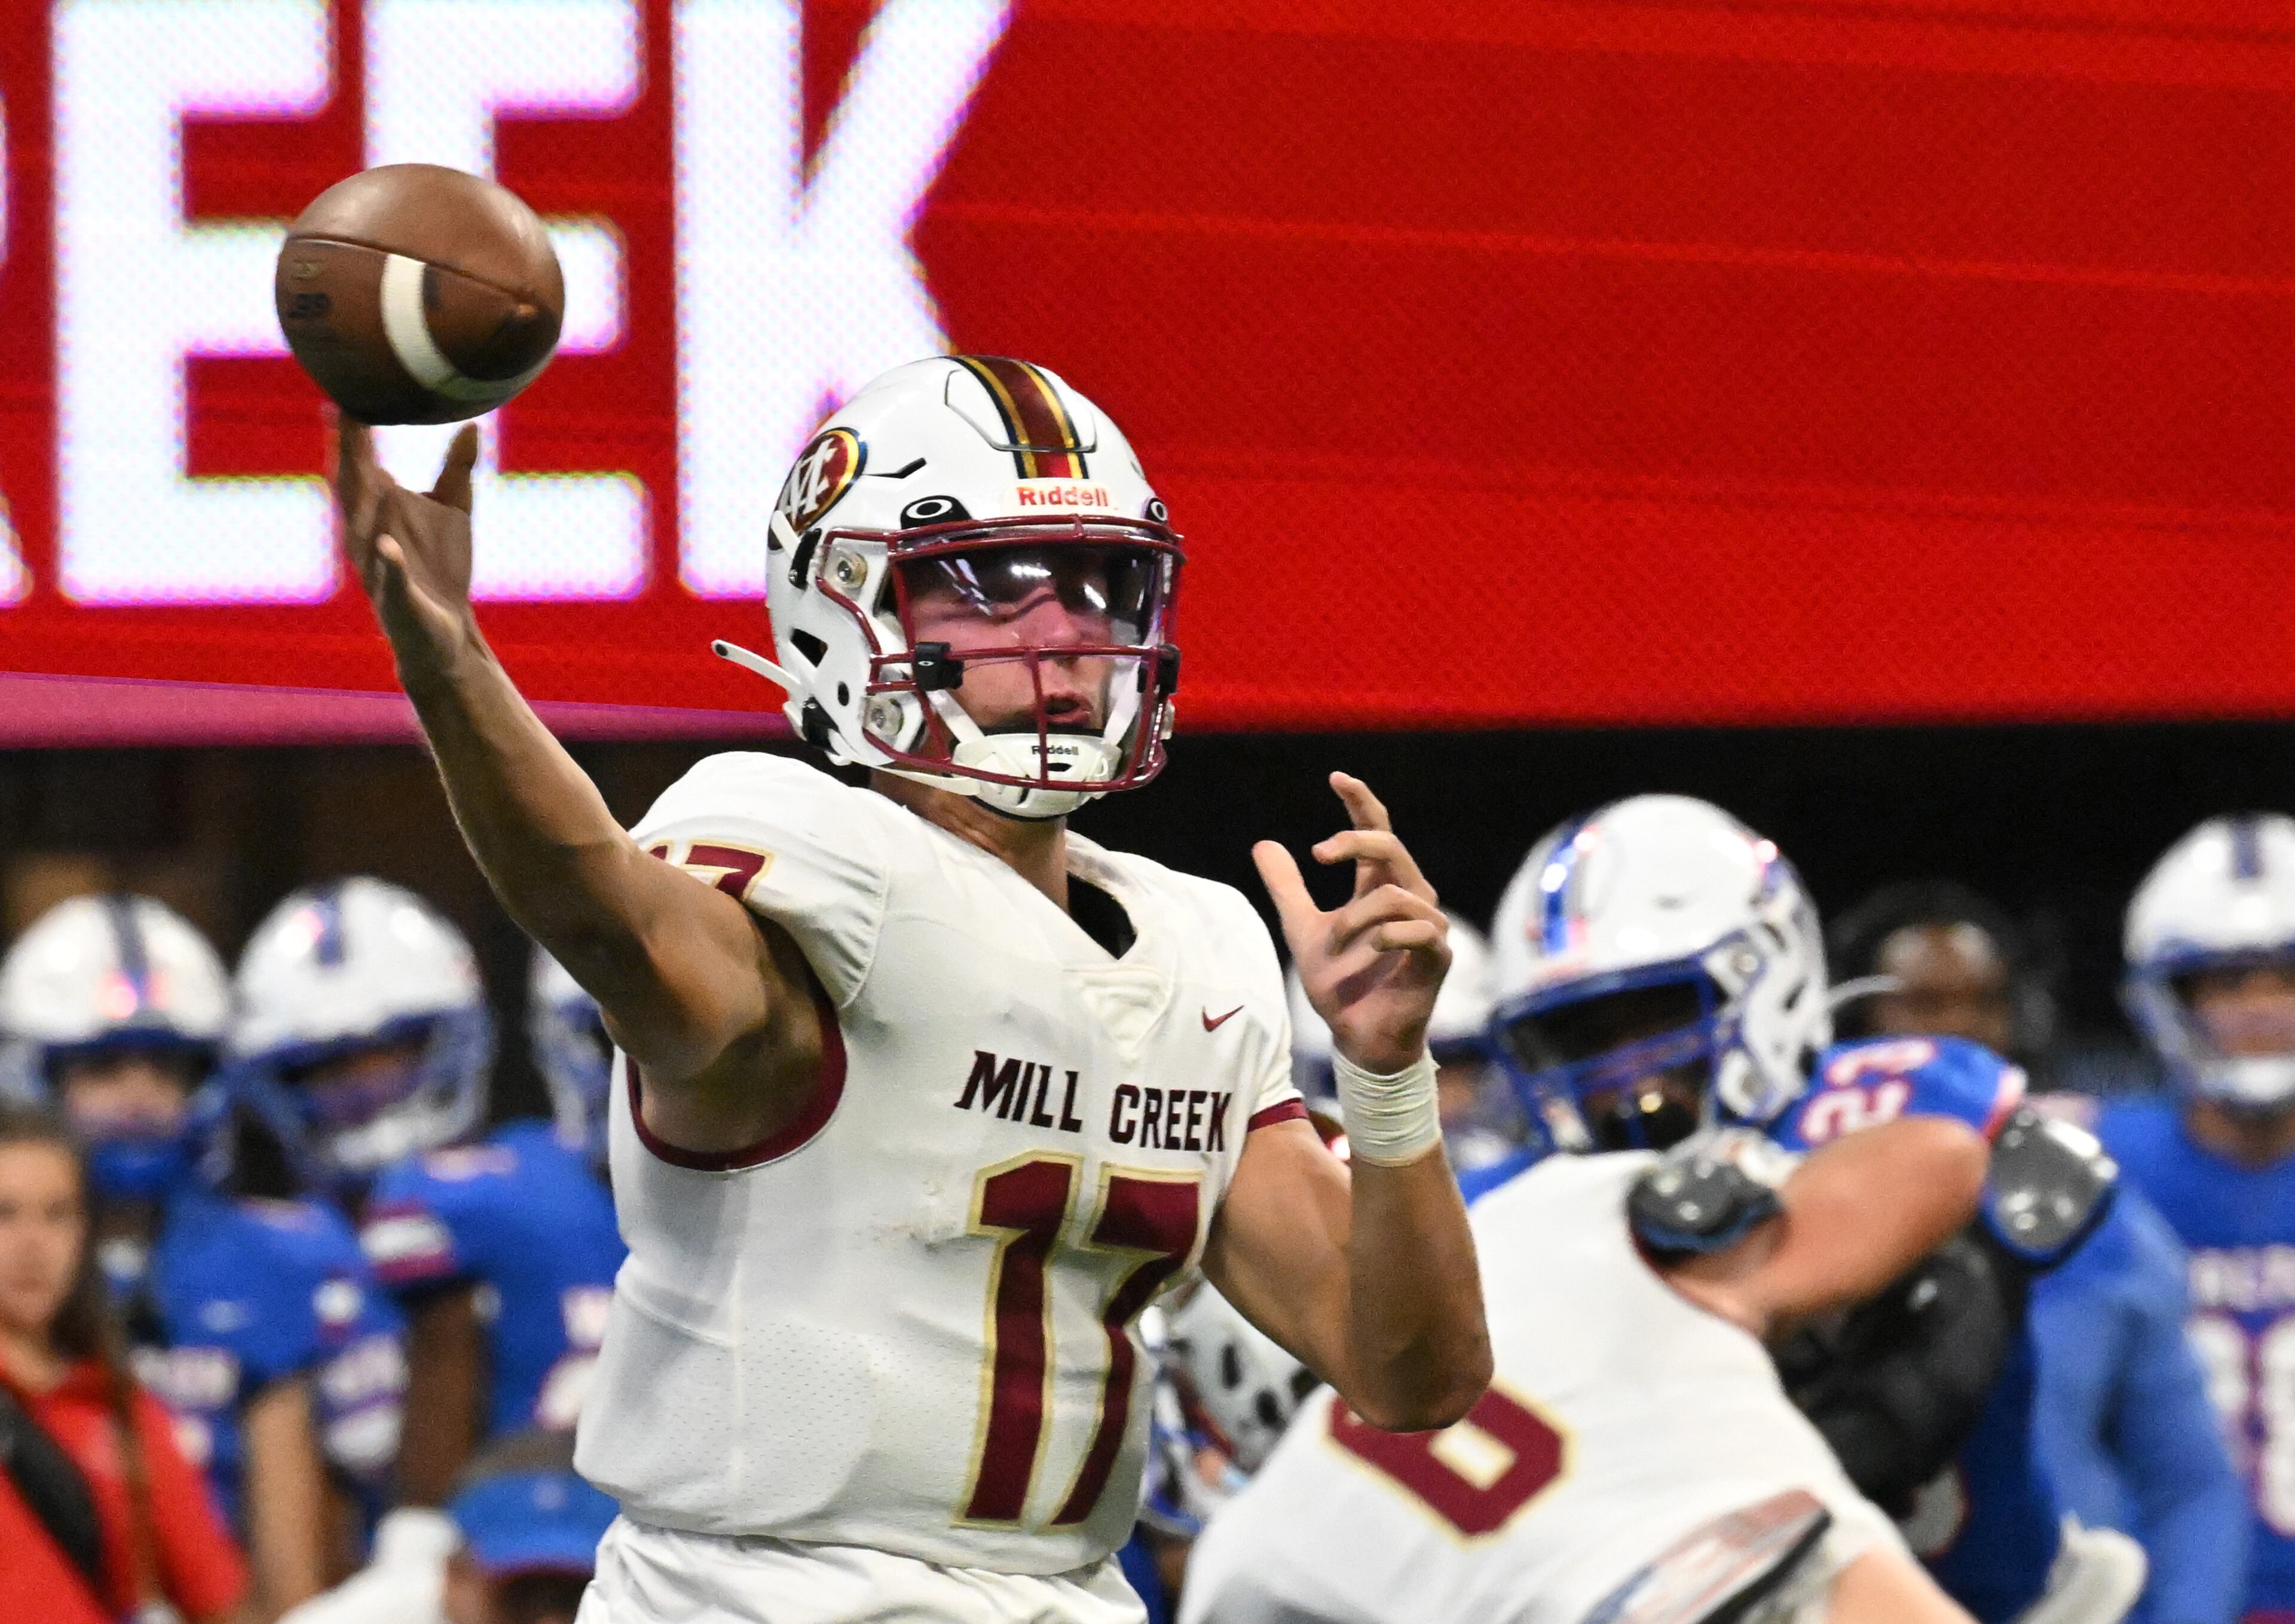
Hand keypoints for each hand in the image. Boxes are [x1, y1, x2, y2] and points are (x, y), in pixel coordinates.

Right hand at [333, 415, 482, 683]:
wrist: (448, 631)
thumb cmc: (442, 568)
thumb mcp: (454, 512)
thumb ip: (457, 470)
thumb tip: (470, 424)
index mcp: (378, 512)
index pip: (360, 466)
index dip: (352, 434)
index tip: (347, 394)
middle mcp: (367, 535)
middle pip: (352, 490)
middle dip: (347, 455)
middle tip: (343, 416)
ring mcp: (377, 568)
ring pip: (361, 531)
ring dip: (362, 502)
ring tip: (366, 471)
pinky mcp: (396, 599)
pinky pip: (389, 578)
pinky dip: (388, 562)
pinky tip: (387, 545)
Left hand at [1255, 774, 1449, 1073]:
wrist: (1358, 1038)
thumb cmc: (1340, 986)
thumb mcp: (1302, 929)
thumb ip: (1287, 888)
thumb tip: (1263, 844)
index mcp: (1378, 887)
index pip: (1377, 830)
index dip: (1361, 803)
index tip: (1337, 778)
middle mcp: (1407, 899)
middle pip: (1390, 846)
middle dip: (1355, 841)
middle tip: (1318, 854)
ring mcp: (1426, 927)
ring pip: (1398, 891)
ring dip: (1358, 916)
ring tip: (1338, 943)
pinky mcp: (1437, 957)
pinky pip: (1420, 929)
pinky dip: (1389, 933)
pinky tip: (1370, 948)